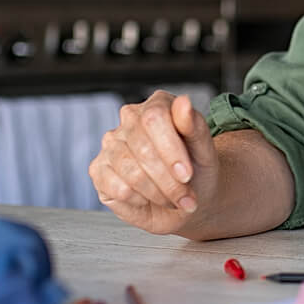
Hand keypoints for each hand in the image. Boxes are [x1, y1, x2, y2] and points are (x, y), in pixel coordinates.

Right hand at [89, 91, 219, 235]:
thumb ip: (195, 126)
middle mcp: (129, 119)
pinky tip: (148, 198)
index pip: (154, 118)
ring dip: (158, 194)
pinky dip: (139, 201)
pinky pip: (118, 189)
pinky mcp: (98, 170)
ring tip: (172, 198)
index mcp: (157, 105)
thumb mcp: (205, 150)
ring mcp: (110, 144)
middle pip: (144, 150)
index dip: (171, 150)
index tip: (187, 175)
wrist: (186, 198)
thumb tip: (184, 102)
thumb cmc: (196, 170)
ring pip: (132, 173)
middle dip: (169, 181)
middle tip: (186, 196)